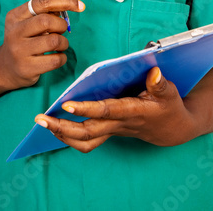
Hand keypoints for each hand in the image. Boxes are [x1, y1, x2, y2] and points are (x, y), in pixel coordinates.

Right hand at [0, 0, 84, 91]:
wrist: (6, 68)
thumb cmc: (24, 40)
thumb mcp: (31, 21)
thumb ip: (50, 7)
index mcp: (16, 16)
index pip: (42, 2)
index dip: (64, 1)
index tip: (80, 6)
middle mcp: (15, 31)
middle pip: (47, 21)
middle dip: (61, 25)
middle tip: (60, 31)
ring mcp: (19, 51)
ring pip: (53, 41)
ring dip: (63, 42)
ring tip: (58, 45)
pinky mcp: (27, 67)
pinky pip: (55, 60)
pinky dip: (62, 57)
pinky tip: (56, 56)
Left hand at [34, 66, 198, 152]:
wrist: (172, 129)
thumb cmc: (169, 107)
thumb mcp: (170, 93)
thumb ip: (160, 84)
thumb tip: (154, 71)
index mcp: (132, 112)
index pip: (106, 111)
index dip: (86, 109)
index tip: (67, 104)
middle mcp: (119, 124)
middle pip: (88, 131)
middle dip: (62, 126)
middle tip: (40, 118)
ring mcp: (113, 130)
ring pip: (85, 140)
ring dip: (62, 134)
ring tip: (43, 123)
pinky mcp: (109, 132)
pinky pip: (87, 141)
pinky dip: (70, 137)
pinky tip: (56, 127)